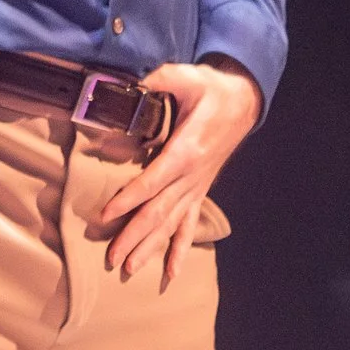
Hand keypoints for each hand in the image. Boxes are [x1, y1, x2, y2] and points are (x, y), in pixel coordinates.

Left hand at [97, 56, 260, 287]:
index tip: (107, 215)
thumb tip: (127, 83)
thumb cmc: (211, 89)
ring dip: (151, 247)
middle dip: (134, 236)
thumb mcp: (186, 76)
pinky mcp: (200, 190)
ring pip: (171, 223)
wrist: (243, 101)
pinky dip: (180, 249)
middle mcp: (192, 175)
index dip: (129, 199)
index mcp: (187, 150)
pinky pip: (189, 224)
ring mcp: (197, 186)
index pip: (153, 181)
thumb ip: (158, 79)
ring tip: (130, 268)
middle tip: (111, 258)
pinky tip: (171, 273)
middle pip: (159, 211)